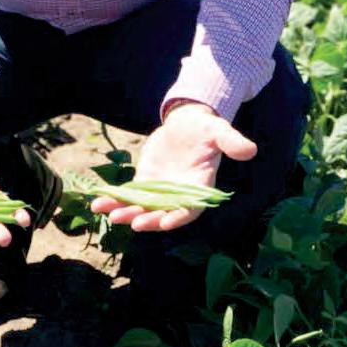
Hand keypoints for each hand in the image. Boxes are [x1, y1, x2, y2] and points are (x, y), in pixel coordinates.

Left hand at [91, 102, 256, 231]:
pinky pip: (128, 195)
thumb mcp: (218, 131)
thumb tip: (250, 149)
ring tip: (108, 214)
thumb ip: (231, 141)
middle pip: (163, 214)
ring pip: (142, 208)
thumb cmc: (205, 129)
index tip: (164, 222)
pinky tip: (97, 204)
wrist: (186, 124)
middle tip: (131, 221)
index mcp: (198, 188)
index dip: (178, 217)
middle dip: (147, 219)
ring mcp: (159, 191)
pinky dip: (113, 200)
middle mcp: (178, 195)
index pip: (190, 209)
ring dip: (126, 212)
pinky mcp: (144, 183)